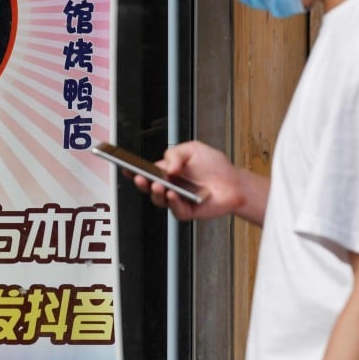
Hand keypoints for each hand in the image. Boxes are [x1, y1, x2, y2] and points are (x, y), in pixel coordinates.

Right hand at [131, 141, 268, 224]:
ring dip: (156, 193)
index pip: (146, 170)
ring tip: (158, 185)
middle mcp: (168, 185)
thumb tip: (167, 168)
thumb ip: (175, 154)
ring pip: (159, 200)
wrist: (233, 182)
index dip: (134, 170)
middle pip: (148, 187)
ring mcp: (176, 199)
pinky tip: (174, 194)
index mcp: (166, 170)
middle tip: (140, 178)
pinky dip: (173, 202)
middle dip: (141, 182)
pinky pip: (175, 209)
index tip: (125, 167)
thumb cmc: (213, 165)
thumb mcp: (192, 149)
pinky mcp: (186, 210)